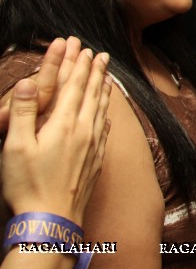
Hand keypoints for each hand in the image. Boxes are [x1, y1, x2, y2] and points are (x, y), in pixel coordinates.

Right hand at [1, 41, 111, 223]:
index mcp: (64, 125)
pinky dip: (105, 115)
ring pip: (102, 111)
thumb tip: (26, 82)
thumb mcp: (16, 146)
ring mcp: (94, 147)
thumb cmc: (28, 185)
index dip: (78, 66)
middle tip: (100, 54)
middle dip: (95, 72)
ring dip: (104, 90)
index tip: (83, 49)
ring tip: (107, 77)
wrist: (53, 219)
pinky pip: (104, 131)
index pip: (74, 87)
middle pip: (92, 94)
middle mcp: (84, 132)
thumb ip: (23, 112)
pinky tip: (106, 115)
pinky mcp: (96, 162)